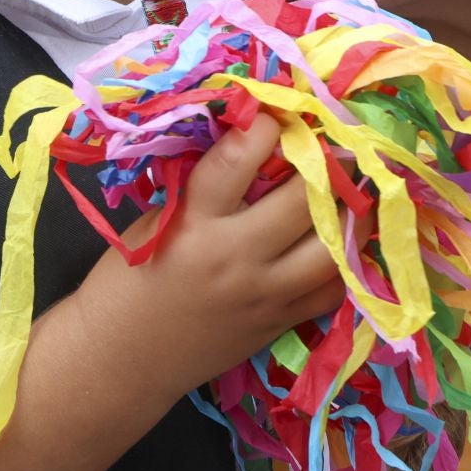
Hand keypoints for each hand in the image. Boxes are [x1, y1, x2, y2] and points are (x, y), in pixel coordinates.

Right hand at [72, 114, 344, 402]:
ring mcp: (264, 293)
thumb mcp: (154, 223)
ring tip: (349, 188)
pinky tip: (342, 239)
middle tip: (328, 143)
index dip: (264, 124)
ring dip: (348, 211)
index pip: (239, 159)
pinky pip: (333, 289)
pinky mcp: (279, 322)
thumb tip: (248, 143)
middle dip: (322, 161)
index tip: (273, 109)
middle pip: (303, 198)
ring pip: (333, 246)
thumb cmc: (126, 283)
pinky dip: (344, 260)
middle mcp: (236, 257)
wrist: (120, 361)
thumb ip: (202, 189)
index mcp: (193, 224)